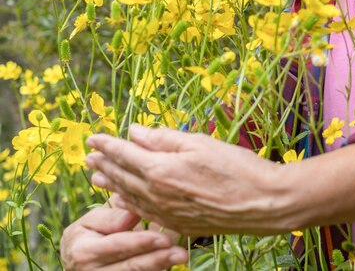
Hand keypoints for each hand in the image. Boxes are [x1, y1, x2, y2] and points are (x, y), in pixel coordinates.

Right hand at [60, 203, 187, 270]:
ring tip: (181, 256)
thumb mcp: (92, 220)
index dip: (140, 243)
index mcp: (83, 250)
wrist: (78, 260)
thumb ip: (111, 216)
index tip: (163, 238)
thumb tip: (133, 212)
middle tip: (180, 253)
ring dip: (160, 266)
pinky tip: (171, 263)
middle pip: (130, 266)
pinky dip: (156, 270)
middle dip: (156, 259)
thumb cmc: (88, 233)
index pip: (117, 245)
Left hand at [84, 125, 286, 236]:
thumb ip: (164, 138)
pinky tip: (123, 202)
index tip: (93, 136)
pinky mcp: (178, 224)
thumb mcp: (200, 143)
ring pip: (129, 197)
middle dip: (104, 164)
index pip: (125, 153)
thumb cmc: (237, 168)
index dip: (108, 144)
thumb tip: (135, 132)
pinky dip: (129, 205)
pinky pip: (144, 213)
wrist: (263, 203)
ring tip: (97, 177)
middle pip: (122, 176)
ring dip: (111, 185)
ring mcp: (166, 213)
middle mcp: (158, 194)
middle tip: (89, 156)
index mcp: (161, 170)